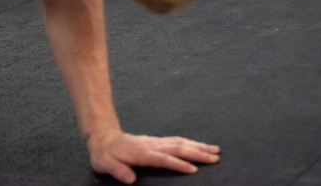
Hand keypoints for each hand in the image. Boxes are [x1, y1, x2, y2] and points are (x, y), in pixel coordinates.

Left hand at [89, 130, 219, 182]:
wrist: (105, 139)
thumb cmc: (106, 155)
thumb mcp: (105, 165)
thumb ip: (118, 171)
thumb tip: (130, 179)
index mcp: (142, 153)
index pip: (164, 159)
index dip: (178, 164)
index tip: (193, 169)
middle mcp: (153, 145)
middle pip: (179, 148)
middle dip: (198, 153)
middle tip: (215, 158)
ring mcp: (157, 142)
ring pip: (181, 142)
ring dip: (199, 146)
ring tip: (215, 150)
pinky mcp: (159, 141)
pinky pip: (178, 141)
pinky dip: (192, 143)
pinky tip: (201, 146)